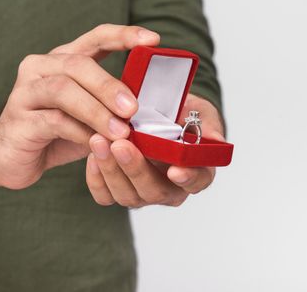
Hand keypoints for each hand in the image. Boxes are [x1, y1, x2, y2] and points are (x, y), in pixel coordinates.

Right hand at [0, 24, 159, 188]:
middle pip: (78, 64)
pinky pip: (53, 120)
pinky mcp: (18, 119)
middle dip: (109, 86)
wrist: (8, 158)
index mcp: (62, 60)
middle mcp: (41, 67)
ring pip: (64, 90)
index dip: (123, 35)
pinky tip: (94, 144)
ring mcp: (26, 91)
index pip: (95, 37)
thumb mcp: (88, 117)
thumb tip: (147, 109)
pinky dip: (78, 132)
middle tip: (133, 108)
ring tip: (120, 132)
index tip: (152, 39)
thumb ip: (110, 107)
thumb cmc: (54, 134)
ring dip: (96, 111)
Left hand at [86, 93, 224, 206]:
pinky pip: (105, 195)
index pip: (197, 182)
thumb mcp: (199, 113)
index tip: (175, 170)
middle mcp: (171, 188)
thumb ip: (207, 126)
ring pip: (128, 195)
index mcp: (196, 171)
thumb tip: (213, 138)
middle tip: (120, 145)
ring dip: (111, 170)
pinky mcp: (119, 189)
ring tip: (98, 141)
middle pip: (155, 191)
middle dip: (135, 169)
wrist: (155, 111)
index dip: (188, 179)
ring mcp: (143, 191)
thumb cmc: (180, 114)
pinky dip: (97, 178)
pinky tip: (93, 155)